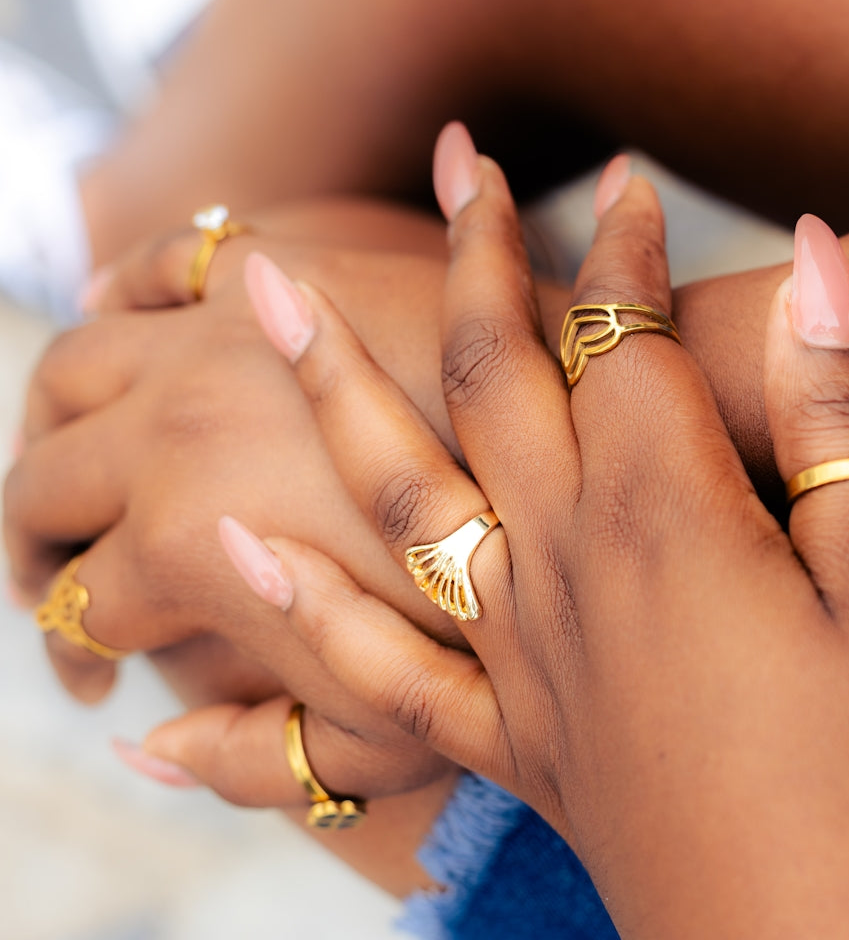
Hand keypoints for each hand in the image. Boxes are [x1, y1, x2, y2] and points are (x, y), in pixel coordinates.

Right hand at [4, 200, 479, 801]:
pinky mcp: (296, 262)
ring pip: (76, 362)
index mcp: (192, 541)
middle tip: (56, 577)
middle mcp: (183, 428)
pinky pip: (166, 259)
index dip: (80, 648)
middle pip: (46, 482)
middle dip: (34, 541)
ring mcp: (232, 337)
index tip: (99, 670)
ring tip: (67, 453)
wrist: (616, 456)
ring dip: (52, 416)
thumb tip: (139, 752)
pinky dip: (125, 286)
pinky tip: (123, 315)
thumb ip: (257, 762)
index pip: (84, 602)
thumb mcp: (398, 734)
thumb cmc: (530, 613)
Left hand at [145, 126, 848, 936]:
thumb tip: (812, 265)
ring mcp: (513, 651)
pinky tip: (228, 562)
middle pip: (491, 378)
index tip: (633, 184)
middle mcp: (563, 565)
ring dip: (331, 380)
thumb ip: (836, 417)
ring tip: (260, 300)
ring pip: (395, 487)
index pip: (626, 340)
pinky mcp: (504, 733)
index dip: (631, 252)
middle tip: (454, 162)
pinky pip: (367, 671)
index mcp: (665, 519)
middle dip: (475, 259)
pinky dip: (295, 615)